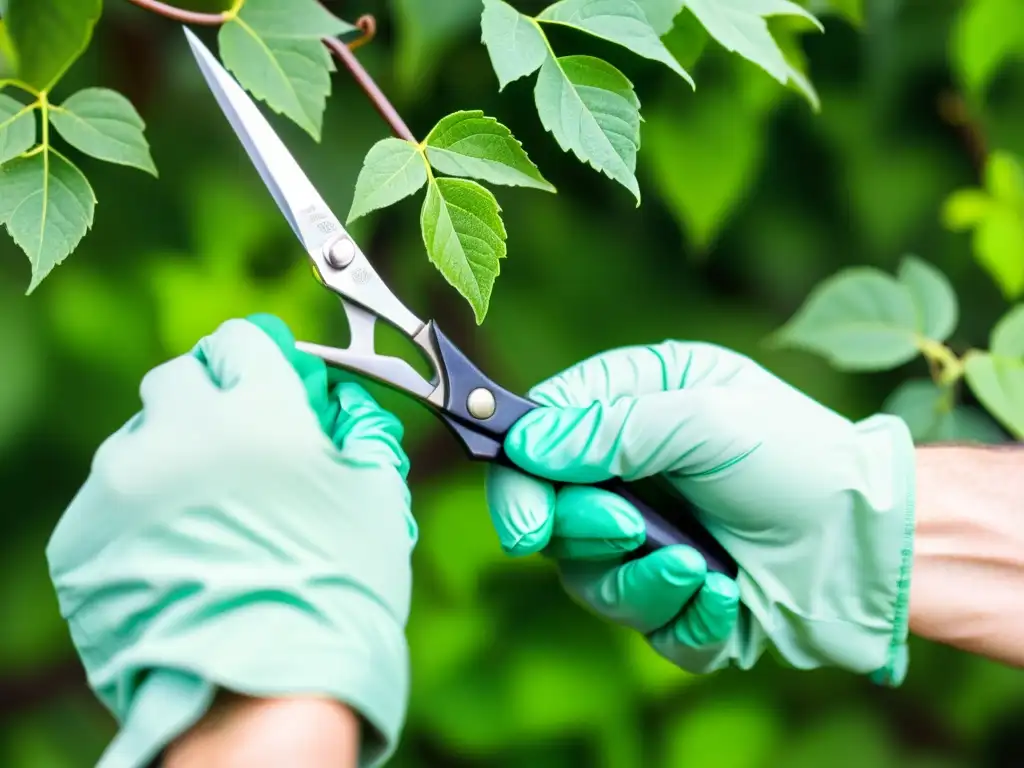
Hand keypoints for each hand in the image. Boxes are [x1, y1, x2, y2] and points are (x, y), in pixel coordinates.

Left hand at [47, 316, 416, 767]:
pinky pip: (110, 499)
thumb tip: (346, 408)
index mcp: (258, 410)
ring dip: (175, 455)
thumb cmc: (337, 591)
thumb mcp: (376, 499)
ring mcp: (121, 484)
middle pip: (181, 379)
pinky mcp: (82, 538)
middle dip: (212, 400)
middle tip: (244, 450)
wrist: (264, 692)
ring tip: (212, 516)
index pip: (243, 340)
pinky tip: (181, 556)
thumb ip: (362, 433)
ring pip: (141, 438)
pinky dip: (142, 512)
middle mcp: (179, 430)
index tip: (278, 384)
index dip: (266, 359)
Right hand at [486, 341, 914, 683]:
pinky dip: (684, 617)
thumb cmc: (799, 458)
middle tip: (628, 528)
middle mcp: (630, 474)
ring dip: (641, 579)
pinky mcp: (673, 599)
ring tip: (700, 568)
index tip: (526, 516)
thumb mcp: (709, 420)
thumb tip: (527, 447)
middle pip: (551, 513)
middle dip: (584, 530)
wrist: (874, 542)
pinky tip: (728, 594)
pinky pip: (644, 625)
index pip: (541, 434)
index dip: (519, 474)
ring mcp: (648, 539)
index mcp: (633, 408)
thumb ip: (612, 430)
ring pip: (590, 579)